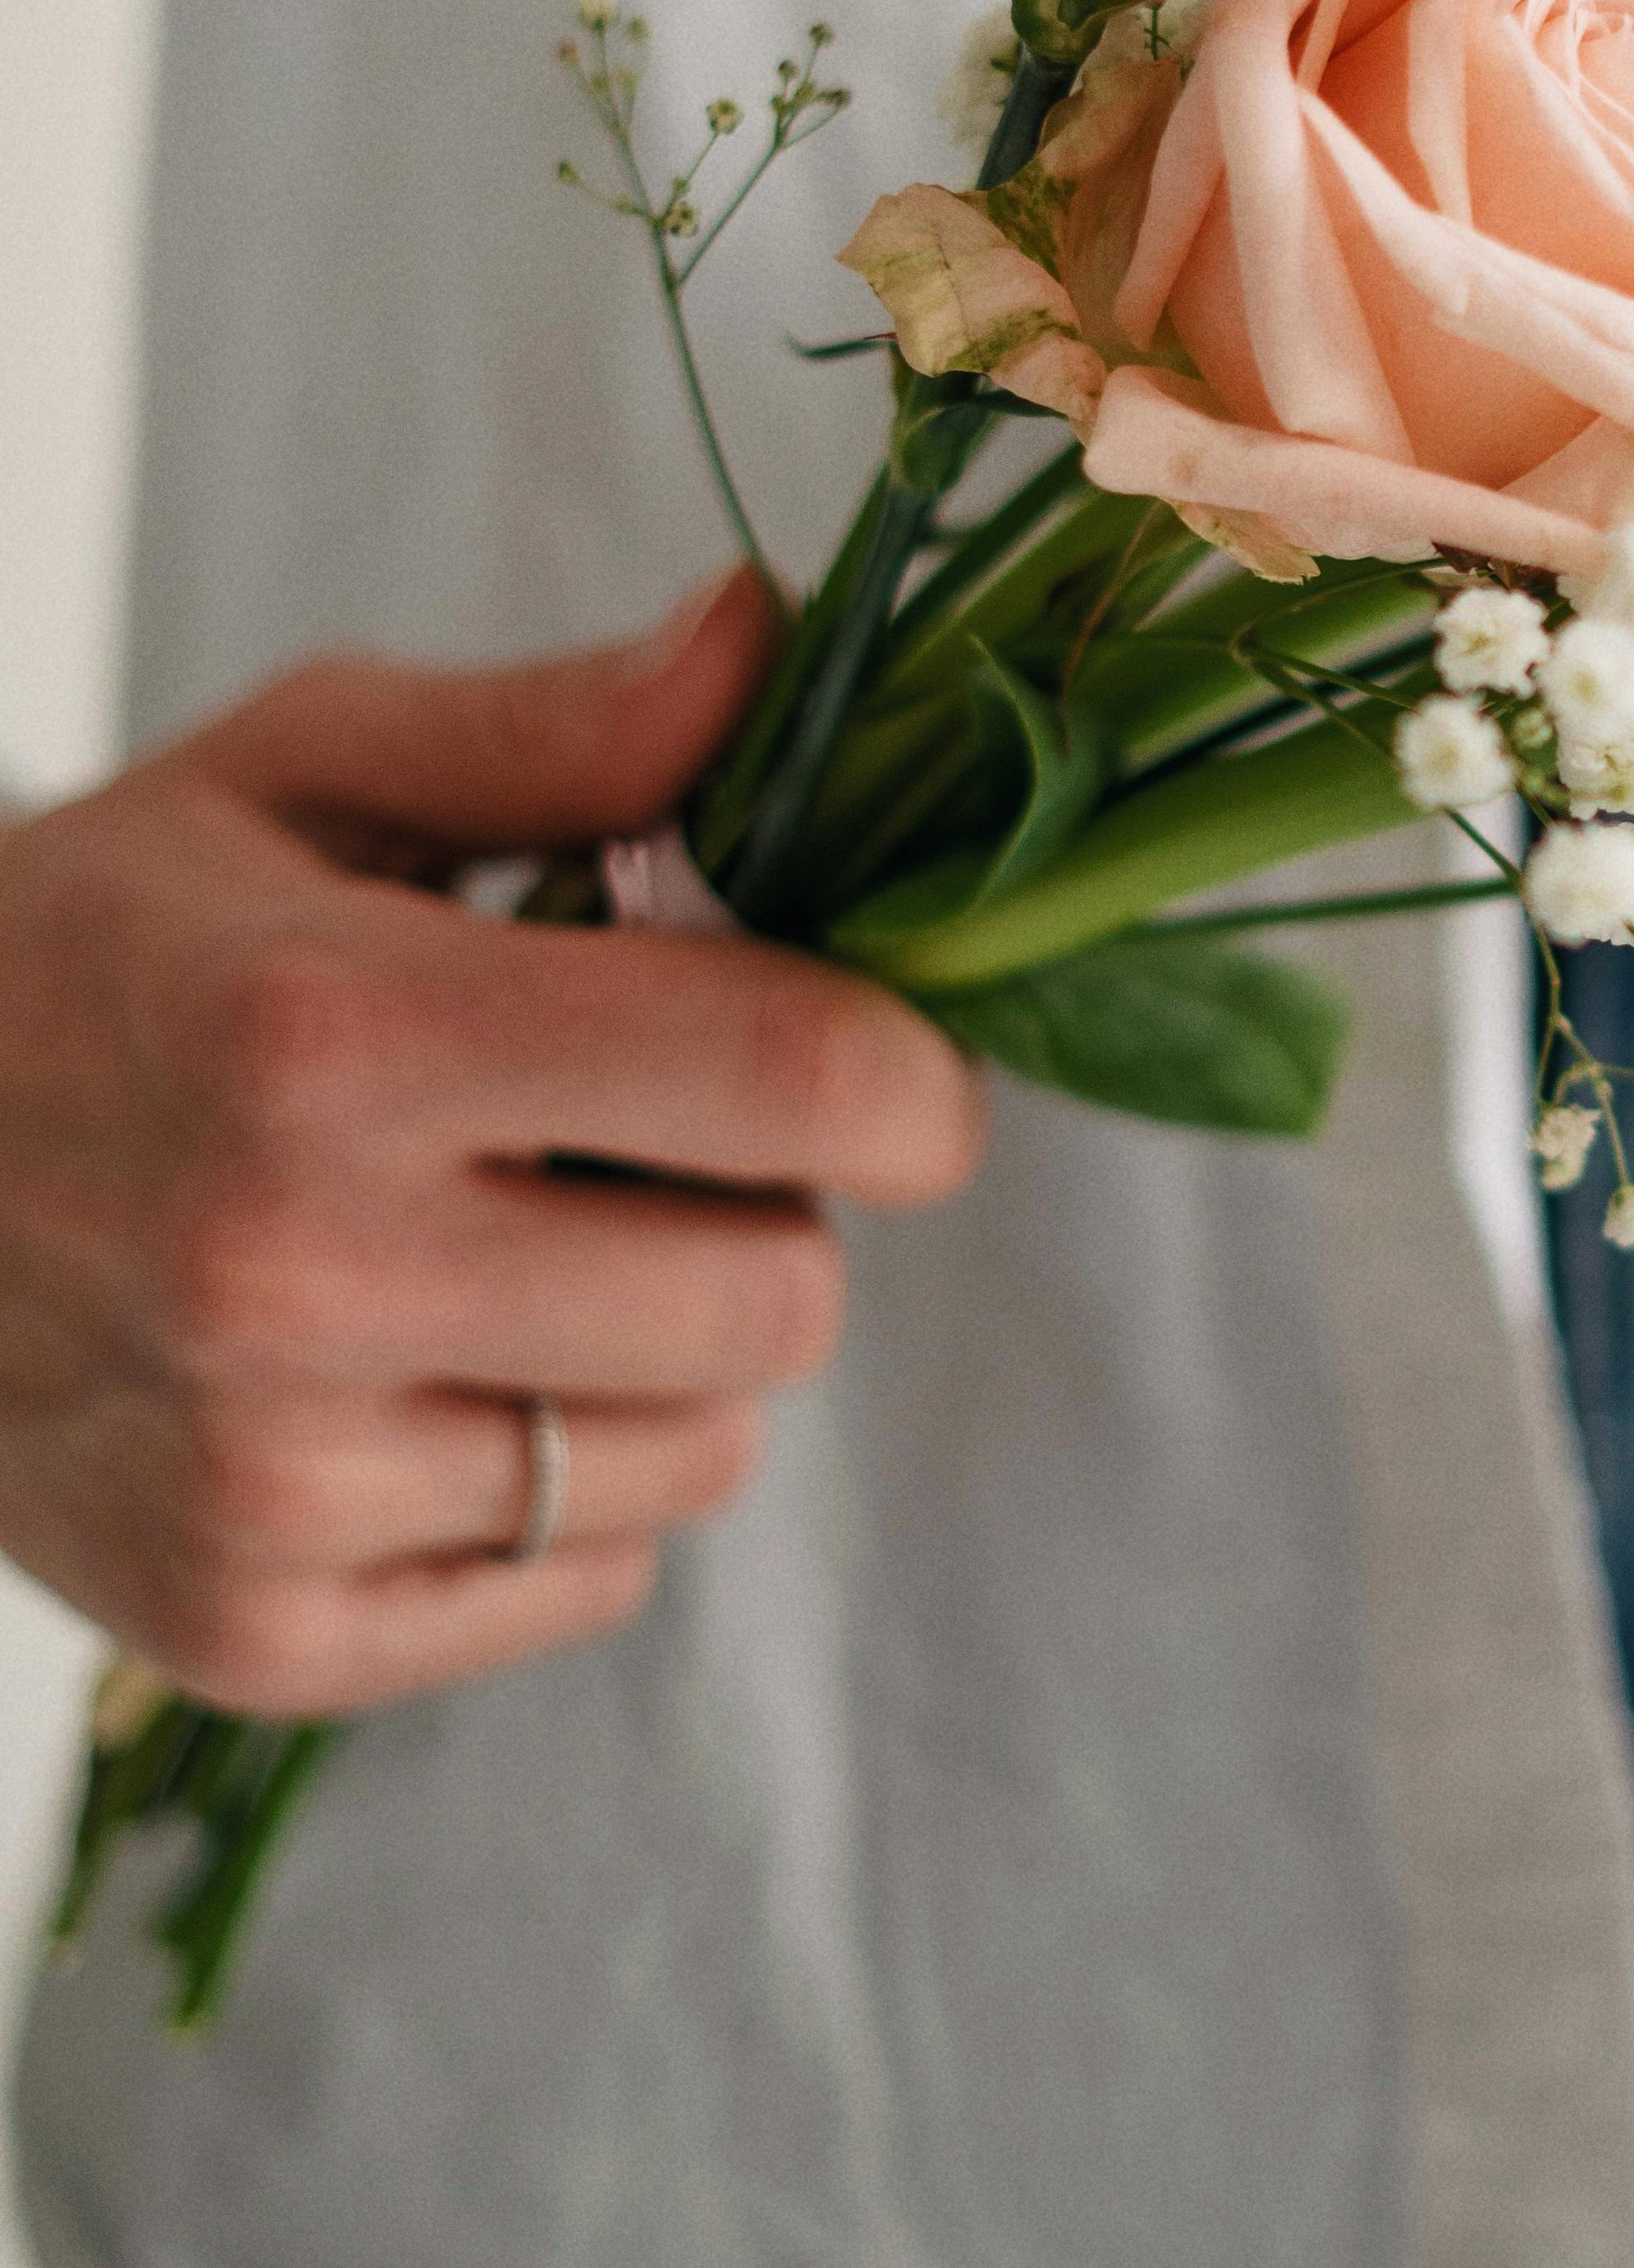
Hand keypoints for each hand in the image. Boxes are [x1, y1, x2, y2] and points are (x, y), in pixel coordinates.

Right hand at [0, 574, 986, 1713]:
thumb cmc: (91, 952)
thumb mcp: (288, 776)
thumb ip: (550, 728)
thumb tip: (765, 634)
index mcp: (331, 1029)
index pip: (787, 1078)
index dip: (910, 1080)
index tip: (900, 1074)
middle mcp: (297, 1270)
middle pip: (782, 1298)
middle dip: (771, 1215)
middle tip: (647, 1156)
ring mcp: (271, 1480)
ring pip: (705, 1454)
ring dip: (673, 1361)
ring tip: (524, 1264)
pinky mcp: (253, 1633)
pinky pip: (589, 1583)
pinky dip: (568, 1496)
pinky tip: (433, 1387)